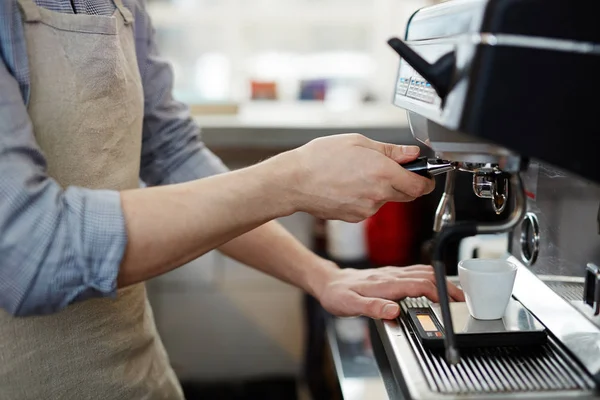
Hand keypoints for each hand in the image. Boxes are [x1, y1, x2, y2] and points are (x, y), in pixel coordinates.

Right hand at [273, 134, 434, 221]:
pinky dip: (366, 197)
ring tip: (358, 174)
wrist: (294, 182)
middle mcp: (378, 194)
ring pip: (386, 200)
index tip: (425, 175)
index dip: (426, 180)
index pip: (420, 185)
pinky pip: (370, 207)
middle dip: (406, 183)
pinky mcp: (356, 218)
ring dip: (381, 189)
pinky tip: (348, 186)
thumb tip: (412, 153)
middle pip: (408, 195)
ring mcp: (367, 209)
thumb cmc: (320, 158)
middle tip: (391, 170)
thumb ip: (390, 150)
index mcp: (383, 172)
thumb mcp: (358, 142)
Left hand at [316, 265, 464, 319]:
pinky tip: (435, 283)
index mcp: (385, 284)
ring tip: (455, 293)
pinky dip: (431, 277)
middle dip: (447, 286)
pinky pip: (415, 272)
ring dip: (442, 280)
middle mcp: (390, 276)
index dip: (438, 292)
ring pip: (423, 271)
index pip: (419, 285)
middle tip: (463, 299)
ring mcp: (391, 273)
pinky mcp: (390, 274)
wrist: (329, 282)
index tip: (451, 303)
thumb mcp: (350, 305)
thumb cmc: (337, 295)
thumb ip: (372, 307)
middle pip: (426, 275)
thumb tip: (393, 311)